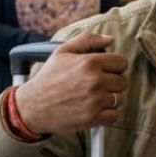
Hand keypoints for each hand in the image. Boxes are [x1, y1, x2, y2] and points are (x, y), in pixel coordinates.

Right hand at [13, 33, 128, 134]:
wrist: (32, 106)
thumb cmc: (49, 78)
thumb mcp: (63, 52)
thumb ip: (88, 40)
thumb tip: (110, 39)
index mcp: (89, 62)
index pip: (122, 63)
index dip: (115, 67)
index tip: (106, 71)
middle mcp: (94, 81)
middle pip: (123, 81)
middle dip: (113, 83)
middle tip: (98, 85)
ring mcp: (94, 101)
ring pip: (120, 98)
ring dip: (111, 98)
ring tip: (95, 97)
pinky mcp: (92, 118)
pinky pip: (114, 115)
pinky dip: (108, 114)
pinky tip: (96, 109)